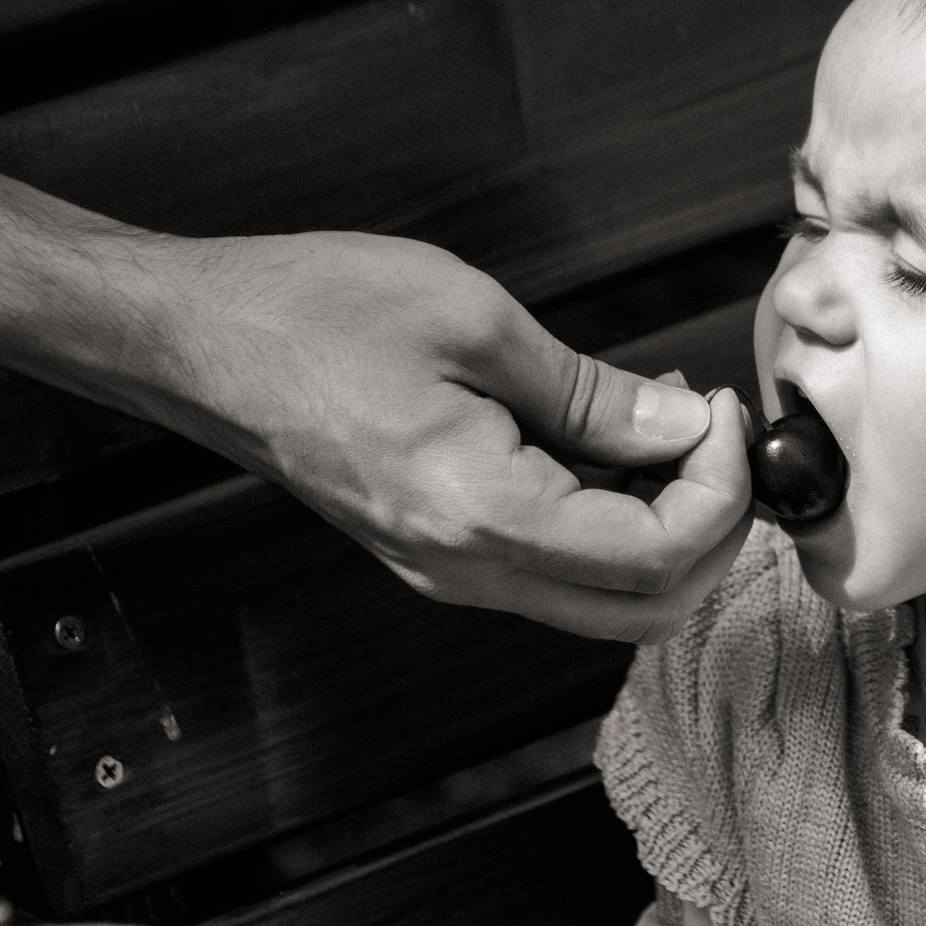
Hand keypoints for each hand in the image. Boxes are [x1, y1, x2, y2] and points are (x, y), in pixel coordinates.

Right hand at [130, 231, 755, 642]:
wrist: (201, 342)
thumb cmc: (310, 315)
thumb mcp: (474, 322)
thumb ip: (593, 393)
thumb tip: (683, 426)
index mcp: (479, 514)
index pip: (655, 557)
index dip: (719, 492)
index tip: (724, 415)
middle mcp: (464, 569)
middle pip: (645, 611)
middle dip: (712, 533)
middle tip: (718, 438)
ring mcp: (447, 573)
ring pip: (604, 603)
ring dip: (664, 533)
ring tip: (666, 429)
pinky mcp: (437, 555)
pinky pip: (553, 572)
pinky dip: (610, 526)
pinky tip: (610, 447)